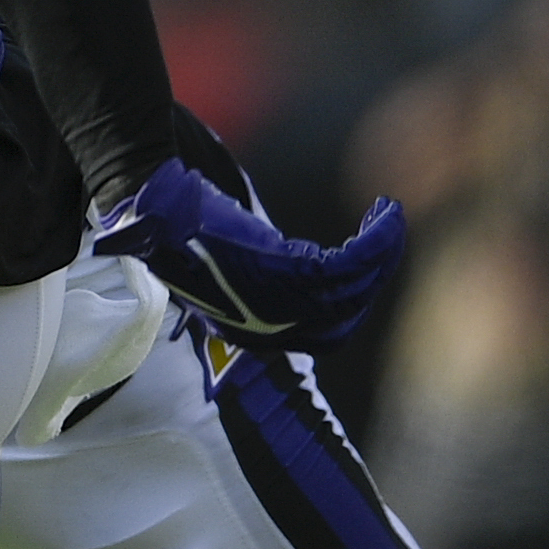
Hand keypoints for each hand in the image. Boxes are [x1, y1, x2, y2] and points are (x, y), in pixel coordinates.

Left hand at [93, 154, 405, 349]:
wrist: (160, 213)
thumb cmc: (191, 236)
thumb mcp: (231, 272)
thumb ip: (268, 285)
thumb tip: (313, 277)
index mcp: (252, 333)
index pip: (324, 336)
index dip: (353, 304)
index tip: (366, 267)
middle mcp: (266, 328)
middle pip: (346, 314)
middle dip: (375, 273)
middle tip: (387, 235)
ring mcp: (274, 303)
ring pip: (354, 286)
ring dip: (382, 250)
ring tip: (388, 217)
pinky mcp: (281, 272)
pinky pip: (350, 263)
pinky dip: (376, 239)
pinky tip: (384, 212)